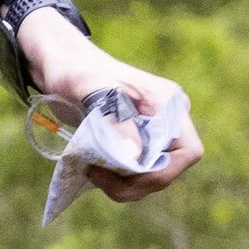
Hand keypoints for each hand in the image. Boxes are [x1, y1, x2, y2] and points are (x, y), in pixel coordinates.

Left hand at [15, 17, 200, 204]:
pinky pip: (136, 173)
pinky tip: (93, 169)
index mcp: (167, 103)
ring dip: (123, 185)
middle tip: (96, 174)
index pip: (188, 151)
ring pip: (152, 177)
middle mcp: (167, 119)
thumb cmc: (72, 68)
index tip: (123, 173)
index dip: (162, 172)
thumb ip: (112, 116)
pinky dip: (117, 180)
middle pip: (169, 170)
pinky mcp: (135, 142)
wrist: (59, 63)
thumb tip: (136, 156)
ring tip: (92, 170)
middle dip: (135, 183)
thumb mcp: (85, 86)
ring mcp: (152, 132)